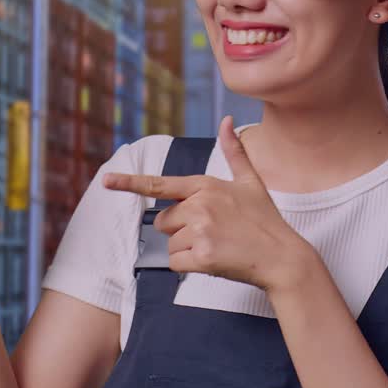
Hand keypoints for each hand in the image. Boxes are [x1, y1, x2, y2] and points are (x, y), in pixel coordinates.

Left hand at [103, 115, 317, 292]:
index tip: (106, 181)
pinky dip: (190, 267)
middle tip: (214, 232)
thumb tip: (227, 121)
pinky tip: (215, 261)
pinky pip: (175, 263)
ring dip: (188, 250)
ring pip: (170, 244)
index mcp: (206, 185)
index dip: (129, 183)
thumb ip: (234, 152)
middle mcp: (200, 204)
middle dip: (181, 230)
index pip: (160, 184)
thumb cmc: (265, 220)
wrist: (282, 257)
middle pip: (164, 221)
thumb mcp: (251, 182)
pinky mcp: (201, 256)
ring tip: (218, 246)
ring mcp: (200, 230)